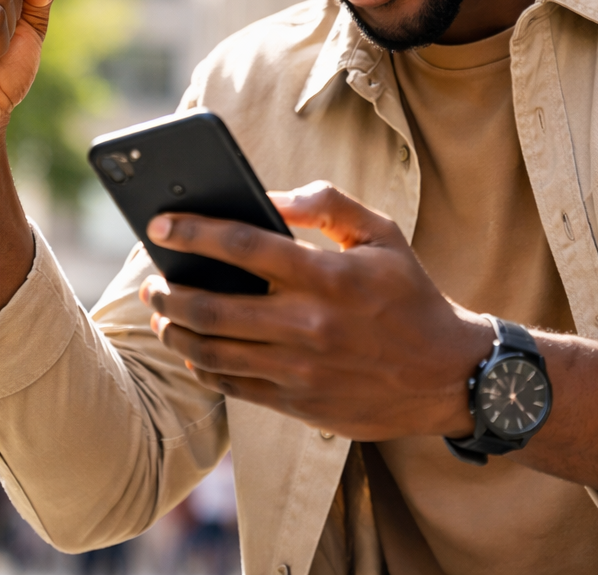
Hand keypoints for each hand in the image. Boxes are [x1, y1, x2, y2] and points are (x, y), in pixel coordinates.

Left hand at [140, 182, 492, 440]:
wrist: (445, 373)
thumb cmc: (410, 294)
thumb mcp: (382, 235)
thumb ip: (328, 204)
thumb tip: (272, 196)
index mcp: (327, 275)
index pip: (244, 246)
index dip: (194, 232)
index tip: (159, 224)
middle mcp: (308, 323)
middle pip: (212, 305)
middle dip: (167, 291)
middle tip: (152, 280)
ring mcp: (299, 368)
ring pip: (212, 350)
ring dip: (175, 330)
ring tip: (162, 314)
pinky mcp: (297, 402)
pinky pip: (231, 385)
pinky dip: (202, 365)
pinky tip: (194, 349)